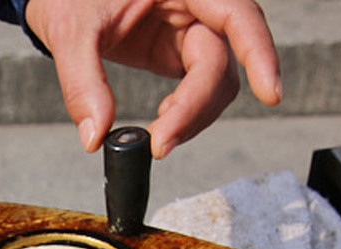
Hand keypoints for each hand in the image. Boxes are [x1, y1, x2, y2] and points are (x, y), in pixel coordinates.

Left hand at [24, 0, 282, 158]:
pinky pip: (199, 88)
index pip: (238, 16)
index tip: (270, 94)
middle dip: (197, 108)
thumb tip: (96, 137)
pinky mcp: (179, 52)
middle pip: (224, 61)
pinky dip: (185, 113)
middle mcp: (197, 6)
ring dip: (193, 116)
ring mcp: (191, 30)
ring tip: (158, 137)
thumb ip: (83, 83)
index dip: (259, 53)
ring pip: (217, 81)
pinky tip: (163, 124)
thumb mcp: (70, 31)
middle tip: (161, 143)